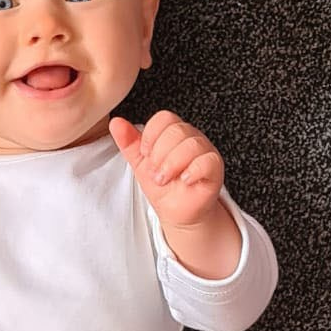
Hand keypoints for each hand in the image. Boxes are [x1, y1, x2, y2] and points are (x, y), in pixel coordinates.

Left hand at [109, 111, 225, 229]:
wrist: (176, 212)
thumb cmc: (162, 186)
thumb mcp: (140, 164)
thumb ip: (128, 142)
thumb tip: (116, 123)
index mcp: (173, 132)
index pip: (164, 119)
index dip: (151, 136)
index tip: (146, 155)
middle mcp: (191, 137)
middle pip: (176, 131)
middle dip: (160, 155)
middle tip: (156, 173)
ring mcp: (205, 151)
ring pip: (191, 145)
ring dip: (172, 165)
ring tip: (165, 179)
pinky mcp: (215, 168)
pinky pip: (207, 161)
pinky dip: (193, 171)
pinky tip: (185, 180)